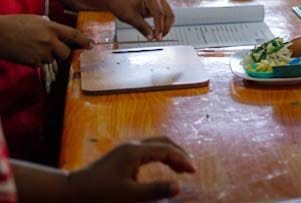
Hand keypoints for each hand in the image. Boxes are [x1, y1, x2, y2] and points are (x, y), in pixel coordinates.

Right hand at [0, 14, 92, 65]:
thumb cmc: (15, 23)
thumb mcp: (36, 20)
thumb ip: (50, 26)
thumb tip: (58, 33)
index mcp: (51, 28)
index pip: (74, 35)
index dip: (84, 41)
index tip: (91, 45)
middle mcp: (49, 41)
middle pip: (66, 53)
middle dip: (64, 53)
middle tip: (57, 50)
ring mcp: (41, 53)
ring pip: (53, 59)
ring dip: (48, 56)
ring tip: (35, 48)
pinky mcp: (32, 63)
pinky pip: (41, 65)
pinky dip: (37, 61)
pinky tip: (28, 53)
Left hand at [67, 136, 195, 201]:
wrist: (70, 192)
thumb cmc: (99, 194)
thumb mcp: (129, 195)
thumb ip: (155, 190)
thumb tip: (179, 187)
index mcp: (136, 151)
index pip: (166, 150)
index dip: (182, 160)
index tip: (193, 172)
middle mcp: (132, 146)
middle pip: (163, 142)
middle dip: (178, 153)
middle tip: (189, 168)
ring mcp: (125, 150)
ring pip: (154, 144)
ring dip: (169, 153)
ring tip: (179, 167)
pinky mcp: (120, 156)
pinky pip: (147, 150)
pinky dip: (159, 156)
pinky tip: (159, 167)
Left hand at [108, 0, 174, 40]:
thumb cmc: (122, 5)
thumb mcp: (130, 17)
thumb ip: (142, 27)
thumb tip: (151, 37)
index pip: (159, 14)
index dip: (159, 27)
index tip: (157, 37)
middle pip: (169, 14)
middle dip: (165, 27)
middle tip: (159, 38)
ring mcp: (160, 0)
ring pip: (169, 15)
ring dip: (165, 26)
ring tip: (158, 36)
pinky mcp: (160, 4)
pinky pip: (166, 15)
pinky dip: (163, 24)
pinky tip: (157, 31)